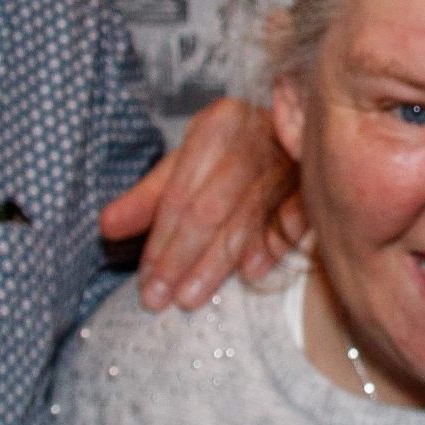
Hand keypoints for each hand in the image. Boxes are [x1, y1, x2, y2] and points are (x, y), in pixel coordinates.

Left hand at [98, 98, 303, 310]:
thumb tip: (106, 227)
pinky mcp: (317, 180)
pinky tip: (251, 272)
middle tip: (158, 299)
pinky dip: (271, 244)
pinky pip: (292, 217)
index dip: (159, 239)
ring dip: (216, 263)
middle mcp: (253, 137)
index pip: (180, 192)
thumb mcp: (188, 165)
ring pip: (245, 219)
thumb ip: (148, 197)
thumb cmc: (236, 152)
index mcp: (218, 125)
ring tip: (189, 298)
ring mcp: (289, 159)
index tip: (144, 281)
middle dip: (180, 258)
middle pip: (208, 208)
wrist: (306, 127)